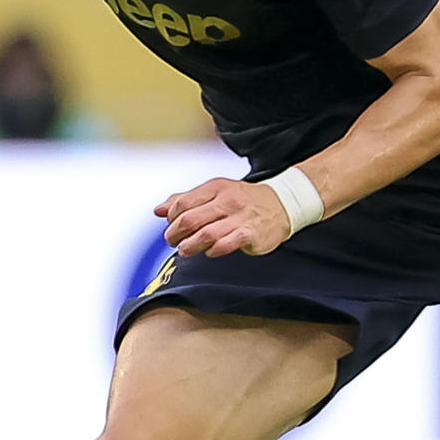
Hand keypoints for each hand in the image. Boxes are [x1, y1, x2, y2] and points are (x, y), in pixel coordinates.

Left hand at [158, 178, 292, 257]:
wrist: (281, 204)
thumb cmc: (242, 201)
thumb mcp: (215, 193)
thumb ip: (186, 200)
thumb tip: (158, 211)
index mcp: (216, 187)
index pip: (183, 203)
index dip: (172, 218)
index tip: (171, 226)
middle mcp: (228, 200)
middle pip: (190, 219)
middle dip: (175, 234)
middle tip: (172, 242)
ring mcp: (240, 217)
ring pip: (206, 234)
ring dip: (190, 246)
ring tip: (185, 250)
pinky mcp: (251, 234)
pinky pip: (226, 245)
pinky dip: (213, 251)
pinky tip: (210, 252)